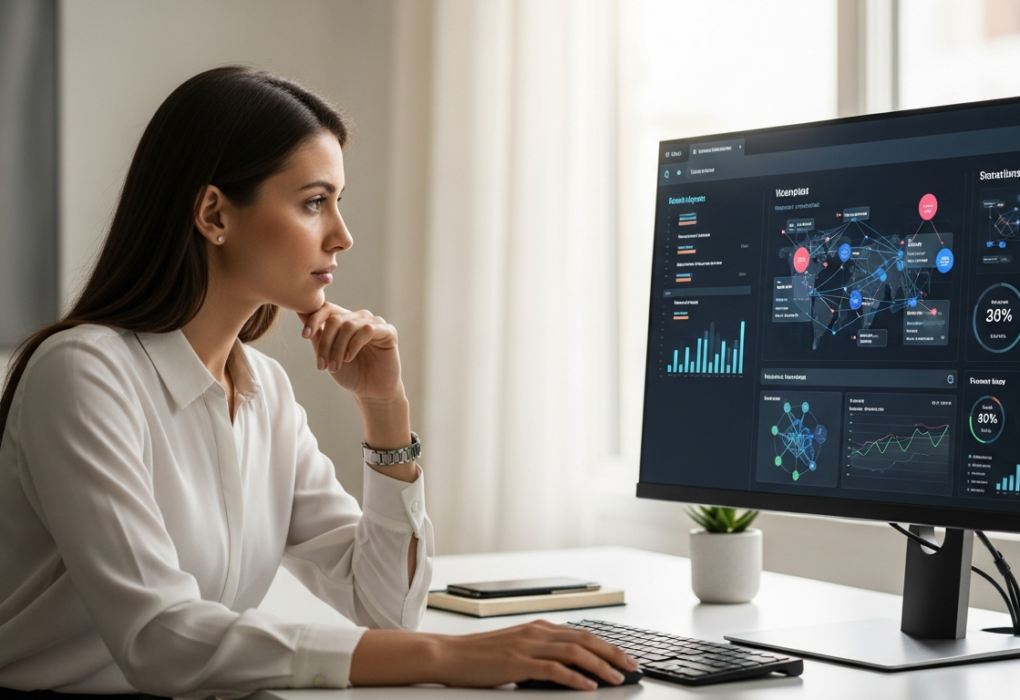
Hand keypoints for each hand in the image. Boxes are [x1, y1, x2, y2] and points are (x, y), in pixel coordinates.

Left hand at [298, 303, 401, 401]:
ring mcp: (375, 323)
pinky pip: (367, 330)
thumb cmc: (350, 373)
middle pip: (335, 319)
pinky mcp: (388, 331)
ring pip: (349, 325)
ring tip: (335, 366)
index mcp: (344, 320)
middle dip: (325, 343)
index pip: (327, 308)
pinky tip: (349, 358)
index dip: (313, 319)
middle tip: (322, 365)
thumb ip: (316, 334)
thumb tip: (299, 311)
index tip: (304, 336)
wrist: (371, 392)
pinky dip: (354, 344)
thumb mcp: (327, 354)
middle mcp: (359, 318)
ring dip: (338, 348)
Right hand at [435, 620, 637, 688]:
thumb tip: (568, 668)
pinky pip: (553, 669)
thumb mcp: (516, 648)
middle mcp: (536, 632)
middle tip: (632, 666)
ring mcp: (527, 646)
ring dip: (599, 666)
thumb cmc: (480, 655)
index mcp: (538, 627)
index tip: (624, 657)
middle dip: (612, 653)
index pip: (581, 633)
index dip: (606, 645)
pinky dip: (574, 678)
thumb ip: (540, 653)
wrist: (450, 655)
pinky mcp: (518, 663)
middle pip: (584, 639)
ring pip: (574, 652)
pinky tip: (588, 687)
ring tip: (617, 678)